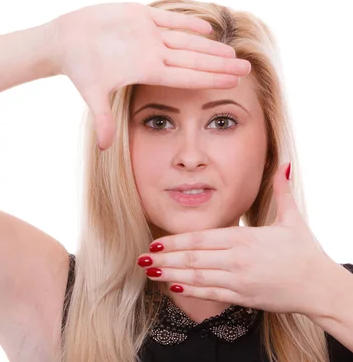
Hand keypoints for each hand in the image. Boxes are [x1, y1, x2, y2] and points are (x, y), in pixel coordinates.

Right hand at [44, 2, 251, 149]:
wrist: (65, 42)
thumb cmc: (78, 67)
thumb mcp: (92, 93)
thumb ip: (102, 118)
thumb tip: (104, 148)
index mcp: (146, 70)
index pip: (186, 75)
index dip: (210, 78)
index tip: (233, 82)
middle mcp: (152, 53)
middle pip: (193, 59)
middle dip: (220, 64)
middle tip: (247, 68)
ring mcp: (148, 35)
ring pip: (187, 41)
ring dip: (210, 46)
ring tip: (233, 52)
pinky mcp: (140, 16)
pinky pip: (169, 21)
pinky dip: (188, 23)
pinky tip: (208, 28)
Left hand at [137, 162, 335, 315]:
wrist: (320, 286)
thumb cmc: (304, 252)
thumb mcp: (293, 218)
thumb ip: (280, 190)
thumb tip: (281, 162)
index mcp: (244, 238)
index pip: (201, 238)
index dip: (174, 241)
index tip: (155, 242)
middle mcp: (237, 259)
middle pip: (192, 257)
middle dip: (164, 258)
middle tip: (141, 259)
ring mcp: (239, 280)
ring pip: (197, 277)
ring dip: (170, 274)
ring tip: (149, 272)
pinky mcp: (243, 297)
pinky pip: (211, 293)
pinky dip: (190, 291)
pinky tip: (173, 286)